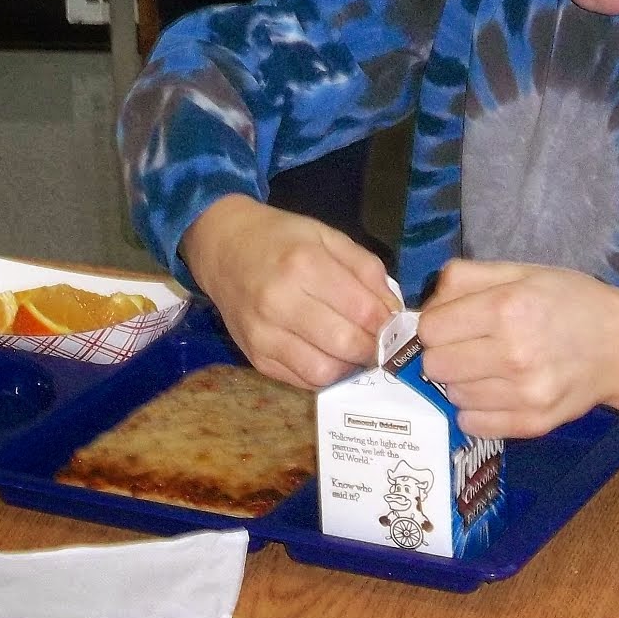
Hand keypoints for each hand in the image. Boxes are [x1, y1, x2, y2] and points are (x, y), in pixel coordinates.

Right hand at [180, 194, 397, 388]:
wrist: (223, 247)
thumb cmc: (281, 238)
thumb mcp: (328, 236)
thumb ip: (366, 269)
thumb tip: (393, 311)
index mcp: (304, 264)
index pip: (363, 310)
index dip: (388, 323)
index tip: (395, 324)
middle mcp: (280, 302)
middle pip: (346, 344)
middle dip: (374, 348)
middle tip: (381, 342)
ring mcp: (263, 334)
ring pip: (324, 371)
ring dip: (349, 367)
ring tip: (355, 351)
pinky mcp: (254, 357)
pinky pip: (301, 381)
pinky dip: (324, 375)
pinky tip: (329, 356)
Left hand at [416, 260, 618, 437]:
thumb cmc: (569, 302)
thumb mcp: (522, 271)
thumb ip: (467, 278)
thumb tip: (424, 306)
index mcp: (508, 307)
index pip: (431, 328)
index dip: (436, 323)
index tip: (453, 322)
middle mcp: (514, 353)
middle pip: (435, 364)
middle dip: (444, 353)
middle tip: (470, 346)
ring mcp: (525, 394)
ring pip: (452, 395)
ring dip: (462, 382)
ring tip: (490, 366)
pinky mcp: (533, 423)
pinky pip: (472, 423)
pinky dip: (476, 409)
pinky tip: (497, 391)